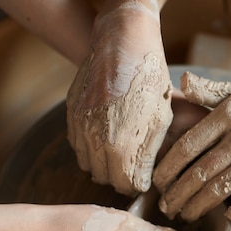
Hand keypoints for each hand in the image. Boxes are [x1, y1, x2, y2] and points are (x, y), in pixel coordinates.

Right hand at [66, 0, 172, 194]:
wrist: (122, 45)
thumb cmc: (150, 82)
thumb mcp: (160, 121)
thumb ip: (148, 155)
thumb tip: (142, 179)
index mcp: (120, 146)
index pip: (125, 185)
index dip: (137, 185)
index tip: (144, 180)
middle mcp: (94, 140)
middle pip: (105, 178)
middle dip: (120, 178)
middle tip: (134, 172)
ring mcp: (79, 126)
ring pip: (88, 164)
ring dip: (104, 165)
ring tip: (121, 157)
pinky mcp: (71, 114)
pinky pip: (77, 144)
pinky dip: (90, 149)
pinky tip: (106, 139)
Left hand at [153, 71, 230, 221]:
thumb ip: (211, 91)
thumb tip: (181, 83)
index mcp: (230, 113)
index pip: (187, 146)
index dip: (168, 168)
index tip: (157, 183)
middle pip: (199, 172)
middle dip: (177, 194)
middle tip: (166, 207)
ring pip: (220, 189)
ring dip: (199, 206)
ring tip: (186, 214)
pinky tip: (228, 214)